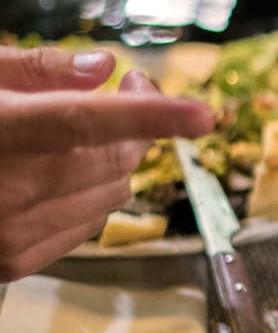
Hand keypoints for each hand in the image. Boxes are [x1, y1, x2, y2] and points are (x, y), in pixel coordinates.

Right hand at [0, 46, 213, 279]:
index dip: (147, 116)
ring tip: (88, 131)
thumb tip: (102, 70)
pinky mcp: (11, 263)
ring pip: (109, 194)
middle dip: (135, 122)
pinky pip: (87, 226)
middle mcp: (0, 189)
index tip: (202, 114)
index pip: (80, 121)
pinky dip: (92, 196)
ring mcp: (6, 233)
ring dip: (116, 160)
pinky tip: (63, 174)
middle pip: (108, 158)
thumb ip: (34, 69)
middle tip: (129, 87)